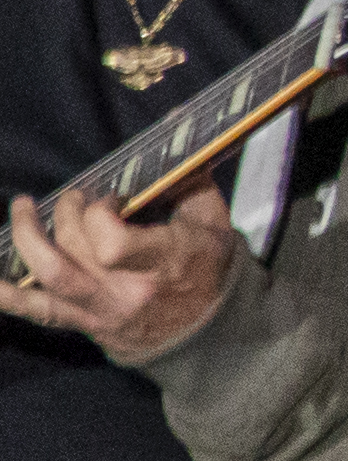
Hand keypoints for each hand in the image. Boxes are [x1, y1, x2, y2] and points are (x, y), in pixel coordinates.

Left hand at [0, 181, 240, 363]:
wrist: (207, 333)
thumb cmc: (210, 268)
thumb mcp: (214, 221)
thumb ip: (192, 177)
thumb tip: (177, 127)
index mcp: (166, 260)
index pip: (111, 239)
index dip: (101, 210)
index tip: (114, 198)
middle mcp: (128, 289)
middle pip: (76, 246)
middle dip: (68, 210)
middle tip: (78, 197)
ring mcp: (101, 308)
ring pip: (50, 273)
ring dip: (27, 236)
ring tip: (24, 208)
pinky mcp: (84, 321)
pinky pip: (36, 311)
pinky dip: (7, 295)